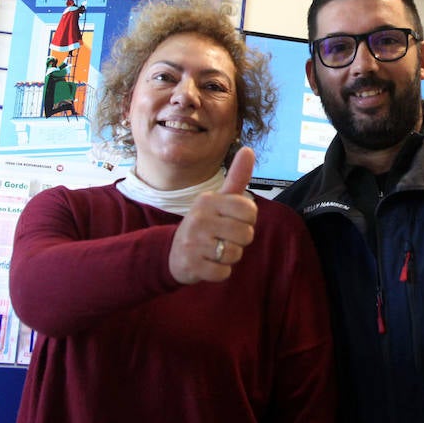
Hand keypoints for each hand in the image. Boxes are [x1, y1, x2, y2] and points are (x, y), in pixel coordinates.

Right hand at [168, 148, 257, 284]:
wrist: (173, 252)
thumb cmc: (205, 223)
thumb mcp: (218, 199)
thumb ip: (236, 177)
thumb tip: (249, 149)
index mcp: (208, 200)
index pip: (250, 211)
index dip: (248, 220)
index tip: (233, 220)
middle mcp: (199, 218)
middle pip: (246, 234)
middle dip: (240, 240)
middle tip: (223, 237)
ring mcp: (193, 242)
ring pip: (235, 254)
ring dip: (230, 257)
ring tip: (215, 250)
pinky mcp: (191, 265)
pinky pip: (224, 273)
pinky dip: (221, 272)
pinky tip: (209, 263)